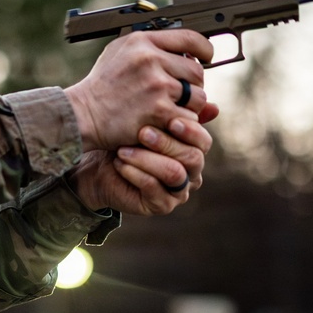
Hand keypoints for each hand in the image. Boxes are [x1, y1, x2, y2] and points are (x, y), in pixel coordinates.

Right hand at [64, 30, 213, 151]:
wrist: (82, 114)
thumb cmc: (101, 87)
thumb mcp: (119, 54)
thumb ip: (151, 48)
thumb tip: (189, 54)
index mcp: (141, 42)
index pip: (189, 38)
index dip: (204, 49)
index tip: (206, 57)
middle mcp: (150, 59)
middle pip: (196, 71)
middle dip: (192, 85)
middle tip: (179, 94)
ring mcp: (156, 85)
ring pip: (197, 96)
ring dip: (189, 107)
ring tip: (171, 110)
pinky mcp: (158, 110)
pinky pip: (188, 117)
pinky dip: (180, 123)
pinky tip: (165, 123)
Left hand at [65, 116, 212, 215]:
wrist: (99, 166)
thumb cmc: (126, 140)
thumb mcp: (146, 121)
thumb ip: (173, 112)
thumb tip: (213, 107)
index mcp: (194, 151)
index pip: (203, 142)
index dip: (190, 131)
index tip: (170, 120)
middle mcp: (191, 173)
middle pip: (192, 158)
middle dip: (167, 144)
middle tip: (143, 133)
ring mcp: (178, 191)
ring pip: (173, 173)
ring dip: (147, 159)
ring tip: (124, 150)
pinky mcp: (161, 205)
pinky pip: (153, 188)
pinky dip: (136, 173)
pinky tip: (120, 163)